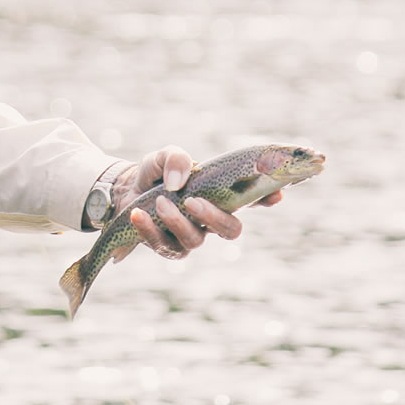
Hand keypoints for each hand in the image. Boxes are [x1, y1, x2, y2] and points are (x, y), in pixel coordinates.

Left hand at [110, 147, 282, 261]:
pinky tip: (138, 214)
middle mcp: (211, 220)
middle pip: (230, 230)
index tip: (276, 194)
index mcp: (221, 195)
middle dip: (213, 217)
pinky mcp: (168, 247)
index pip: (252, 198)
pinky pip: (164, 247)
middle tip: (192, 201)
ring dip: (177, 222)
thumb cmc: (156, 173)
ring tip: (161, 203)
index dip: (268, 198)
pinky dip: (150, 230)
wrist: (128, 189)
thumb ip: (176, 159)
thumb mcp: (164, 156)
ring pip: (195, 241)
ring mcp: (191, 237)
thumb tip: (179, 181)